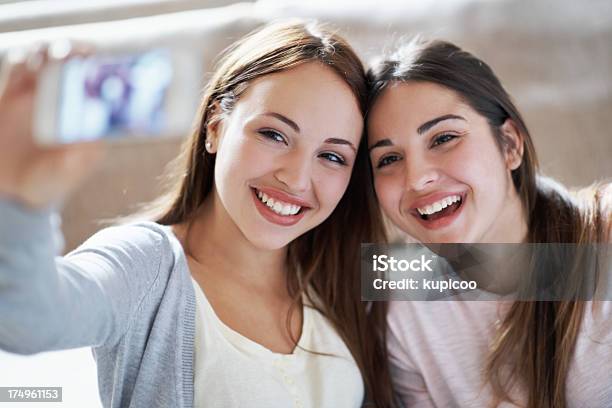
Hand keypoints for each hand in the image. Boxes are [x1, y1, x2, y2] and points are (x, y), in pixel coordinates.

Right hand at [0, 42, 104, 208]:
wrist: (11, 189)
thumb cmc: (50, 183)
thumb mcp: (68, 171)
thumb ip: (81, 153)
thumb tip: (95, 132)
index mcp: (87, 116)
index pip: (99, 82)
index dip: (101, 68)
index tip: (99, 64)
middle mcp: (67, 101)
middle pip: (74, 61)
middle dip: (74, 51)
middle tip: (71, 54)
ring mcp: (41, 95)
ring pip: (47, 58)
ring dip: (48, 51)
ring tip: (45, 61)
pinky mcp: (14, 94)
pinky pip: (19, 66)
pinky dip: (23, 61)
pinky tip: (26, 68)